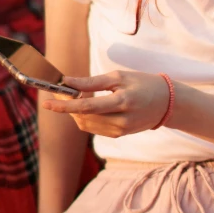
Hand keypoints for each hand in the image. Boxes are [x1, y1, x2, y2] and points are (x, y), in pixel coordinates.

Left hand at [41, 70, 170, 136]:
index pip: (87, 106)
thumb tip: (67, 81)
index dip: (64, 105)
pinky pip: (93, 127)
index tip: (46, 102)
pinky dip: (85, 115)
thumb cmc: (143, 84)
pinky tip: (87, 103)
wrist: (167, 104)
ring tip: (76, 94)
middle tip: (60, 90)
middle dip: (68, 104)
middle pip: (83, 116)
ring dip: (75, 110)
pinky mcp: (117, 135)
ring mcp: (119, 131)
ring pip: (85, 123)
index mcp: (122, 102)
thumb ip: (92, 81)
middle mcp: (120, 121)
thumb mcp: (119, 77)